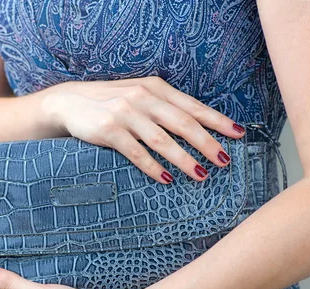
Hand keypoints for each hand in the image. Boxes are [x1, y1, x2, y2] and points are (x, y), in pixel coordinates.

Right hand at [42, 76, 245, 182]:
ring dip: (184, 159)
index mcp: (156, 88)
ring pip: (162, 140)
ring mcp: (125, 113)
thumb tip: (198, 127)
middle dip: (206, 143)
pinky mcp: (109, 131)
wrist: (70, 102)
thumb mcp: (140, 96)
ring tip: (200, 175)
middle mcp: (144, 98)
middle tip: (224, 161)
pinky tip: (166, 179)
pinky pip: (136, 153)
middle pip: (183, 123)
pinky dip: (152, 167)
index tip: (239, 134)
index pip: (193, 106)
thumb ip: (165, 107)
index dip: (217, 121)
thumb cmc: (112, 102)